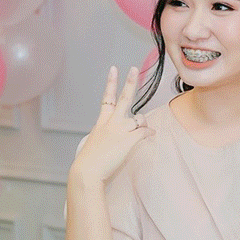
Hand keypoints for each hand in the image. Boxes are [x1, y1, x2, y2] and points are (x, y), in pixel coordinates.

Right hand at [70, 67, 154, 183]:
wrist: (88, 171)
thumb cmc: (91, 161)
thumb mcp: (97, 142)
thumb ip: (110, 133)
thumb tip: (126, 132)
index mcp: (102, 121)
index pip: (107, 99)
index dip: (111, 83)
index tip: (113, 69)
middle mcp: (111, 122)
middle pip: (124, 99)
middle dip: (129, 82)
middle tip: (133, 68)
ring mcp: (120, 129)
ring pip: (139, 119)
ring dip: (142, 124)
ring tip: (141, 132)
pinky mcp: (129, 139)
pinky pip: (145, 131)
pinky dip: (149, 133)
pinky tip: (151, 135)